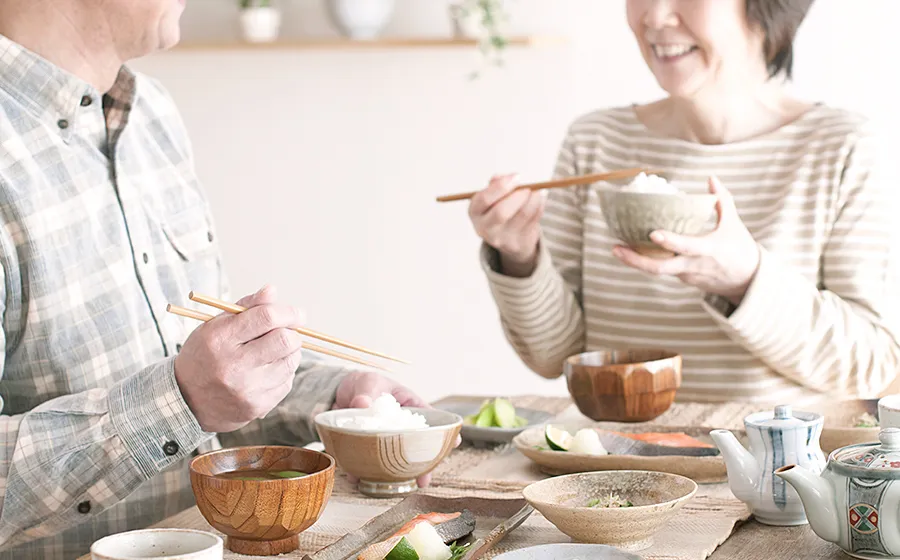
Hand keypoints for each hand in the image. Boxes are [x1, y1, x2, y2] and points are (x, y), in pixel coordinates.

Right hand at [174, 285, 304, 432]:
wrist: (187, 400)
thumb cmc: (205, 355)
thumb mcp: (215, 325)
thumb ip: (246, 307)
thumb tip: (272, 291)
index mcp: (220, 339)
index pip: (266, 318)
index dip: (289, 312)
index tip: (297, 313)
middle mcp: (233, 365)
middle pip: (285, 340)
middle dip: (293, 332)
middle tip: (288, 331)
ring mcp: (247, 389)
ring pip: (291, 362)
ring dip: (290, 352)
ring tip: (275, 351)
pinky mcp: (257, 406)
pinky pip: (287, 382)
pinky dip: (284, 372)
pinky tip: (268, 370)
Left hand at [333, 371, 461, 487]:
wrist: (337, 394)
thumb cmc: (364, 383)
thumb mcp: (368, 383)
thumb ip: (366, 393)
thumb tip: (362, 403)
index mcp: (408, 406)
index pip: (431, 419)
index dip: (444, 432)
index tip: (455, 442)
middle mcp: (400, 426)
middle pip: (417, 446)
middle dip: (423, 465)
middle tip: (424, 479)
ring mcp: (384, 439)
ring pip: (395, 460)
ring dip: (396, 475)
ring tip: (397, 485)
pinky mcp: (366, 448)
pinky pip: (369, 463)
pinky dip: (364, 473)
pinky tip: (359, 478)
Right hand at [468, 173, 544, 276]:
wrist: (508, 238)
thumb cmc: (498, 208)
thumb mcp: (492, 196)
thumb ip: (496, 184)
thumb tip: (503, 178)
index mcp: (475, 212)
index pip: (484, 199)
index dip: (501, 186)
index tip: (516, 176)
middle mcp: (485, 228)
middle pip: (501, 212)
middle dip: (518, 195)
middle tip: (528, 186)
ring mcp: (503, 239)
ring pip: (523, 214)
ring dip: (534, 198)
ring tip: (536, 191)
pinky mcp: (520, 243)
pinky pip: (535, 220)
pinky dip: (540, 205)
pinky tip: (538, 200)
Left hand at [612, 177, 760, 304]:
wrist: (747, 281)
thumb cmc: (741, 248)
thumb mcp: (734, 223)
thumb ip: (723, 200)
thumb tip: (711, 178)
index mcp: (709, 250)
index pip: (686, 246)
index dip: (669, 241)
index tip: (652, 233)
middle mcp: (694, 265)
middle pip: (661, 268)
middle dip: (636, 260)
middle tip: (616, 248)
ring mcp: (687, 275)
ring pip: (658, 271)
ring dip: (637, 261)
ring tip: (617, 249)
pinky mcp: (683, 279)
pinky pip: (663, 270)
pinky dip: (648, 261)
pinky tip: (633, 251)